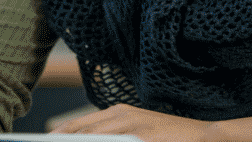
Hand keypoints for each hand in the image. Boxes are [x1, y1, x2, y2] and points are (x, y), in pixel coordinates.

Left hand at [50, 103, 210, 141]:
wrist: (203, 137)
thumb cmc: (169, 136)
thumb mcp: (137, 130)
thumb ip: (113, 133)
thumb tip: (83, 138)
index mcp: (118, 112)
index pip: (78, 125)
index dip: (59, 135)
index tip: (47, 141)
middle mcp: (122, 117)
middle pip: (81, 132)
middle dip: (63, 141)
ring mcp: (133, 129)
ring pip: (93, 137)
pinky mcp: (143, 139)